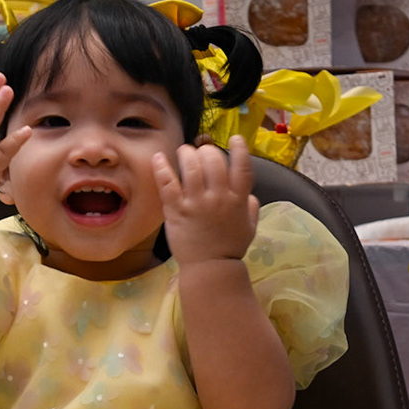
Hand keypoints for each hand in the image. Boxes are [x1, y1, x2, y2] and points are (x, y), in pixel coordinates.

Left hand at [154, 135, 258, 265]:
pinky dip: (162, 168)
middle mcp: (219, 197)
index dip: (240, 149)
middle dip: (206, 150)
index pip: (242, 166)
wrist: (210, 268)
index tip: (235, 139)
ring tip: (183, 153)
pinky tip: (159, 157)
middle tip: (200, 153)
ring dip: (187, 153)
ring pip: (191, 166)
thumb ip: (250, 207)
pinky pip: (168, 183)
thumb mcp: (249, 227)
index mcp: (238, 199)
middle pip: (213, 159)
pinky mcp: (176, 210)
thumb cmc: (229, 248)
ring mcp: (197, 202)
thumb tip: (249, 194)